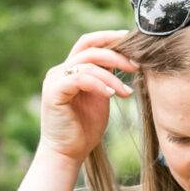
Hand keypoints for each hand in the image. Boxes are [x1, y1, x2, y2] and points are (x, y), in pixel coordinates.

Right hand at [39, 30, 137, 163]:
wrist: (67, 153)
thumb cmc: (84, 129)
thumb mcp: (101, 97)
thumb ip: (107, 78)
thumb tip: (126, 60)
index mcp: (71, 69)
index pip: (89, 43)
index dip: (109, 37)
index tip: (131, 39)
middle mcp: (60, 71)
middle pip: (89, 48)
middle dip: (116, 53)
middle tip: (136, 65)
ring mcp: (55, 80)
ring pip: (88, 64)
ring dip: (112, 76)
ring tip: (127, 93)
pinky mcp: (54, 92)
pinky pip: (80, 79)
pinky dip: (99, 84)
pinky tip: (112, 94)